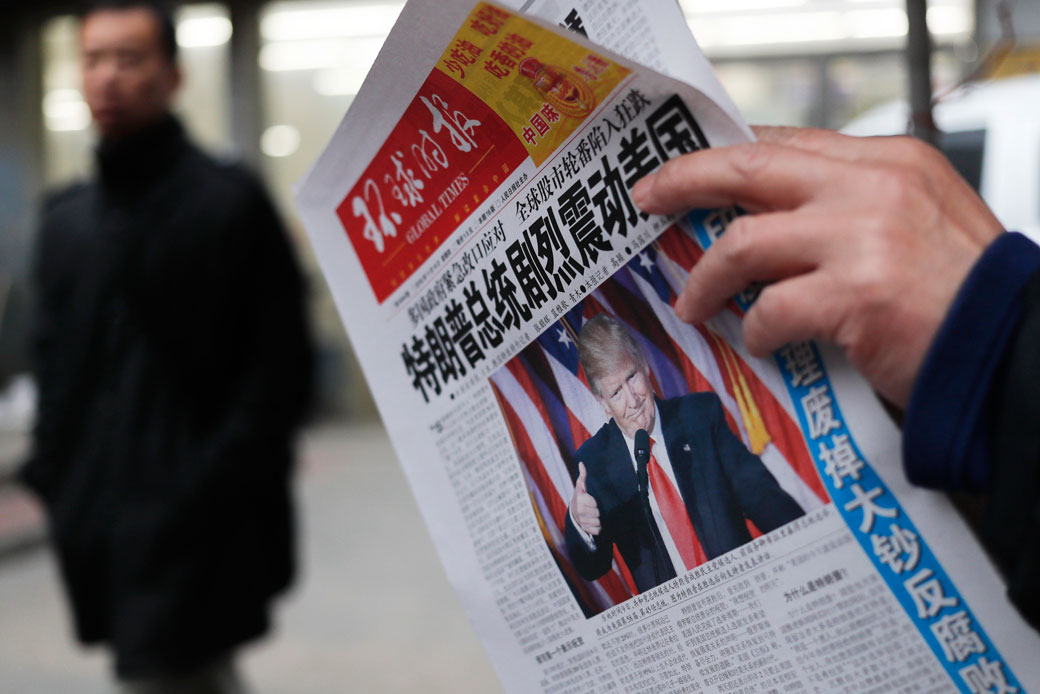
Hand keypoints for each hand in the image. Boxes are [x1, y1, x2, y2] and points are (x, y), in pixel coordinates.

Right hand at [571, 462, 600, 535]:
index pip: (594, 503)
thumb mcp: (580, 486)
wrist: (573, 512)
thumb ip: (583, 475)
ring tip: (593, 516)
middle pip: (597, 513)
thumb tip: (581, 463)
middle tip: (593, 509)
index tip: (591, 501)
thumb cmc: (579, 497)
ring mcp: (581, 521)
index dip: (595, 502)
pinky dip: (597, 528)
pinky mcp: (584, 529)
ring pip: (598, 522)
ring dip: (598, 520)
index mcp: (579, 500)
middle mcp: (579, 511)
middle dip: (597, 511)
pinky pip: (597, 530)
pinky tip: (593, 523)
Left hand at [631, 126, 1003, 406]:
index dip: (725, 155)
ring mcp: (863, 237)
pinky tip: (761, 342)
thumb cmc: (961, 294)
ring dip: (706, 279)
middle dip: (686, 180)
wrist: (1012, 348)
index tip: (686, 170)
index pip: (785, 143)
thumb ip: (848, 206)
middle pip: (750, 168)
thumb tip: (770, 219)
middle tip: (647, 198)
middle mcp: (872, 187)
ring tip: (693, 304)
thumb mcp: (914, 220)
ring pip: (743, 243)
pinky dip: (755, 329)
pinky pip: (771, 308)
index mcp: (886, 163)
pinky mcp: (856, 294)